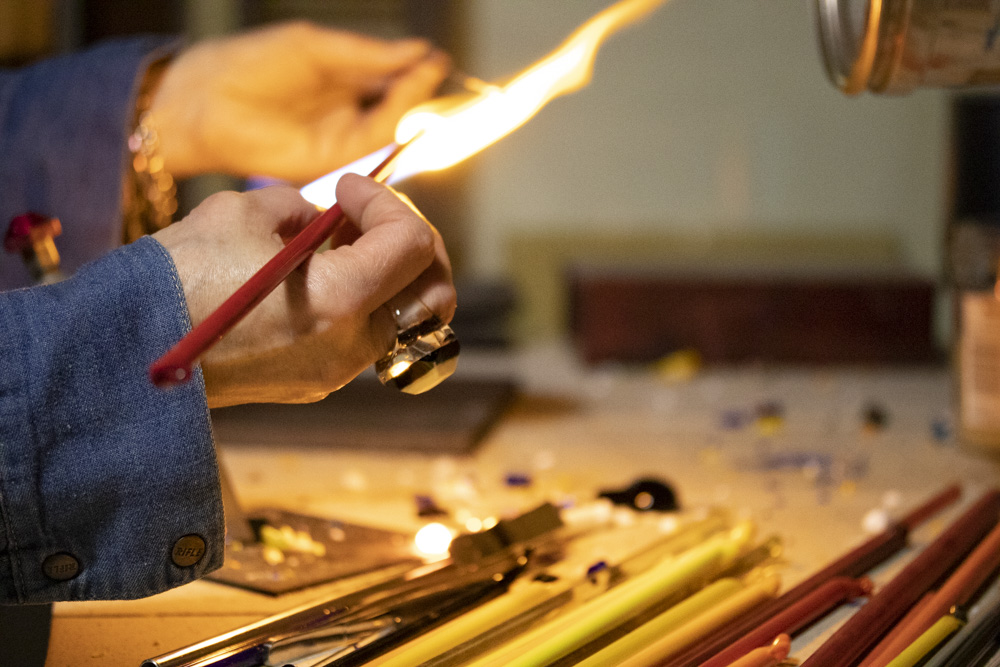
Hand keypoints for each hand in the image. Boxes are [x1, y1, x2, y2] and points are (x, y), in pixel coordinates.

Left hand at [148, 22, 449, 181]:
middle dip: (422, 87)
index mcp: (347, 78)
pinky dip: (393, 122)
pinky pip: (374, 141)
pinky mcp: (334, 160)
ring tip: (424, 77)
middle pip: (400, 101)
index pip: (395, 73)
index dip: (418, 66)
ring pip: (393, 122)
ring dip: (412, 102)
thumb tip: (420, 51)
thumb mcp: (316, 48)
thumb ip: (368, 54)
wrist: (206, 102)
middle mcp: (350, 110)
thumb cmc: (252, 64)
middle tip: (437, 69)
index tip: (436, 56)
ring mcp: (343, 136)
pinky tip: (403, 100)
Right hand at [152, 175, 455, 407]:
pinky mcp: (316, 381)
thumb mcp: (246, 214)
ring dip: (392, 274)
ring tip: (346, 241)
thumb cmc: (179, 275)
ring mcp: (337, 371)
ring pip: (405, 320)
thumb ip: (308, 210)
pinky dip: (365, 301)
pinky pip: (367, 338)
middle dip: (417, 245)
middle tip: (374, 216)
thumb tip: (328, 217)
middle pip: (434, 294)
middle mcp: (352, 346)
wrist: (126, 348)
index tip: (346, 189)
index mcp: (342, 301)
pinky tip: (324, 274)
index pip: (412, 244)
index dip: (387, 203)